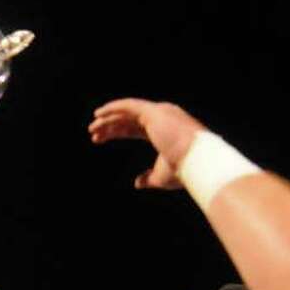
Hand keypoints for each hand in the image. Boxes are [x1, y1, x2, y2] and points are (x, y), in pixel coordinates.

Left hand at [88, 98, 205, 189]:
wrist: (197, 163)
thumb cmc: (183, 171)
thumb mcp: (161, 176)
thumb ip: (148, 177)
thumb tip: (137, 183)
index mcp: (164, 131)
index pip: (135, 128)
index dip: (116, 132)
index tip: (98, 139)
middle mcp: (163, 118)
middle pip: (129, 119)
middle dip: (110, 125)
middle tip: (92, 133)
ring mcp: (160, 112)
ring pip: (128, 111)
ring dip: (108, 118)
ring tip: (92, 127)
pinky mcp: (155, 112)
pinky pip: (129, 106)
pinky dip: (113, 108)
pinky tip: (99, 114)